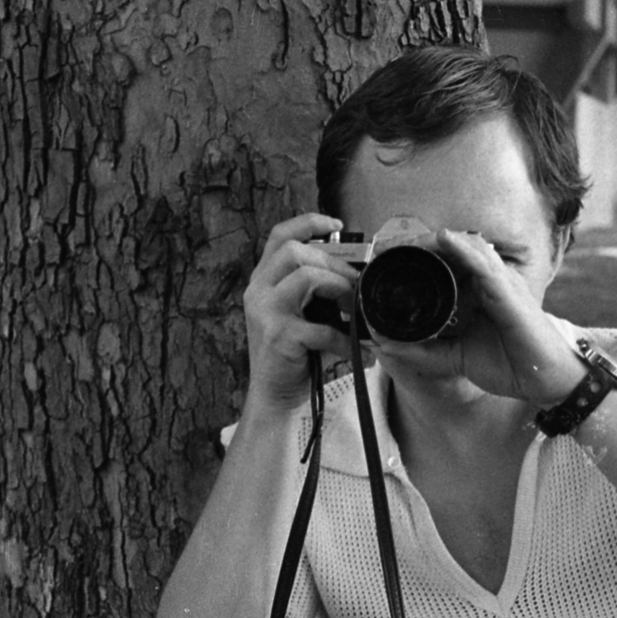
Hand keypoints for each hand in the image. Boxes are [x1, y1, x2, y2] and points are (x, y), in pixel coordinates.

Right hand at [243, 213, 359, 406]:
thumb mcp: (298, 312)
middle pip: (294, 251)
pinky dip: (346, 340)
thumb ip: (314, 290)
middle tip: (354, 282)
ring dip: (339, 288)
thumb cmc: (293, 352)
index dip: (308, 222)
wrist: (274, 394)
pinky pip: (321, 328)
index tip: (337, 224)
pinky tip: (358, 351)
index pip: (279, 236)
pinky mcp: (279, 337)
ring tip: (355, 309)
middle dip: (332, 262)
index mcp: (263, 280)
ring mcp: (265, 313)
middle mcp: (258, 290)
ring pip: (305, 277)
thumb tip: (355, 273)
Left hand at [371, 229, 584, 404]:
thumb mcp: (456, 357)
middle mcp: (489, 280)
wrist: (545, 380)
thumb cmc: (511, 364)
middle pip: (452, 249)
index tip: (386, 259)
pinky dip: (463, 249)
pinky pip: (484, 263)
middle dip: (419, 244)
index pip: (445, 262)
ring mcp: (500, 281)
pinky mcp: (509, 290)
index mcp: (477, 290)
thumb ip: (425, 350)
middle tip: (387, 248)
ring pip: (466, 247)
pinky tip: (444, 239)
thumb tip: (386, 344)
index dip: (417, 255)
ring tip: (407, 241)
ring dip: (435, 241)